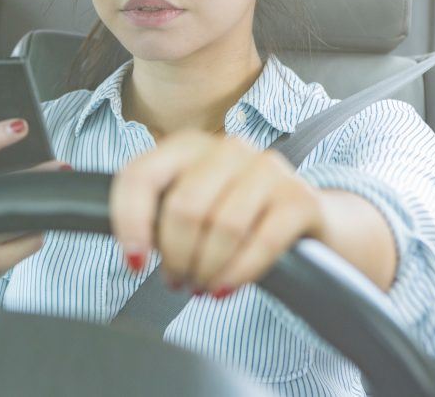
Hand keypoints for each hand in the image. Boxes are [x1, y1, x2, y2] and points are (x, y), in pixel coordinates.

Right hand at [0, 118, 66, 302]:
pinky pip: (32, 239)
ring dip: (38, 209)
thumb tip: (33, 154)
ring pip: (23, 213)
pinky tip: (25, 235)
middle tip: (61, 165)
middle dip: (37, 174)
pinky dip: (36, 234)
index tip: (20, 125)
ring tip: (36, 208)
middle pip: (4, 185)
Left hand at [110, 130, 326, 296]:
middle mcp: (227, 148)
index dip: (129, 222)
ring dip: (205, 269)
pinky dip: (238, 273)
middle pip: (183, 207)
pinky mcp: (299, 198)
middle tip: (177, 280)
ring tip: (200, 286)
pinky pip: (262, 242)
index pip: (140, 175)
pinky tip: (224, 289)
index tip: (133, 262)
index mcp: (187, 146)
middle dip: (175, 256)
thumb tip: (133, 251)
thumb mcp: (192, 205)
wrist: (305, 219)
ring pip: (222, 226)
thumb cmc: (234, 216)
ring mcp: (267, 168)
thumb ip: (158, 215)